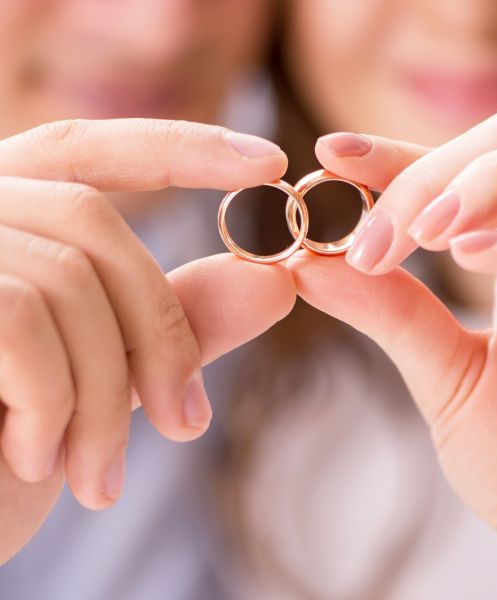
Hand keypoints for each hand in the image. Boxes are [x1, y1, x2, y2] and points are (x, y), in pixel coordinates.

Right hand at [0, 119, 295, 563]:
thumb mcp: (103, 376)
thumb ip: (181, 322)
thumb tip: (276, 282)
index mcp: (5, 224)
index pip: (94, 153)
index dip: (183, 148)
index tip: (270, 163)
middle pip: (94, 227)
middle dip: (160, 333)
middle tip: (186, 424)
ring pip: (67, 281)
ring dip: (104, 395)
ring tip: (99, 476)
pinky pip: (23, 320)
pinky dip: (54, 404)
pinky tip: (37, 461)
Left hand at [290, 112, 496, 599]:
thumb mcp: (446, 378)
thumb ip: (390, 314)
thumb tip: (306, 264)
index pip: (453, 177)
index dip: (393, 158)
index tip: (331, 155)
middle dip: (430, 175)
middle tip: (371, 241)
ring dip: (481, 185)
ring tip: (424, 233)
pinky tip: (471, 255)